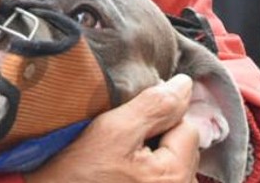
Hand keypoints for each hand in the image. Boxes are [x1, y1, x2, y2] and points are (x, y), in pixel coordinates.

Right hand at [24, 74, 199, 182]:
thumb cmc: (72, 175)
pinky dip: (142, 170)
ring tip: (115, 159)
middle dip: (156, 136)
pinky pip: (156, 177)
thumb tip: (184, 85)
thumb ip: (154, 106)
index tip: (127, 120)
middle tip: (119, 141)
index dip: (157, 115)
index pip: (186, 125)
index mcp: (175, 176)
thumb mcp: (112, 131)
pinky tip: (116, 173)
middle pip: (181, 145)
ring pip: (169, 161)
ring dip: (149, 153)